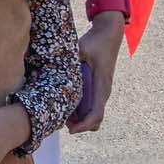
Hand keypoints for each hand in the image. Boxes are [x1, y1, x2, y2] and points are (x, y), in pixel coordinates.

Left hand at [69, 14, 123, 133]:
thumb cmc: (95, 41)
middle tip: (60, 121)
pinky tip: (67, 105)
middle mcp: (104, 91)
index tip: (70, 129)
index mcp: (101, 86)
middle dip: (79, 125)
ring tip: (61, 115)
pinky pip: (92, 106)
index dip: (84, 125)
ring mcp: (103, 91)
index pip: (96, 114)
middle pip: (95, 120)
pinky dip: (82, 111)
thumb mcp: (81, 49)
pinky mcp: (99, 87)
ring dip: (80, 119)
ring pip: (94, 114)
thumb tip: (54, 68)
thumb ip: (70, 61)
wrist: (108, 34)